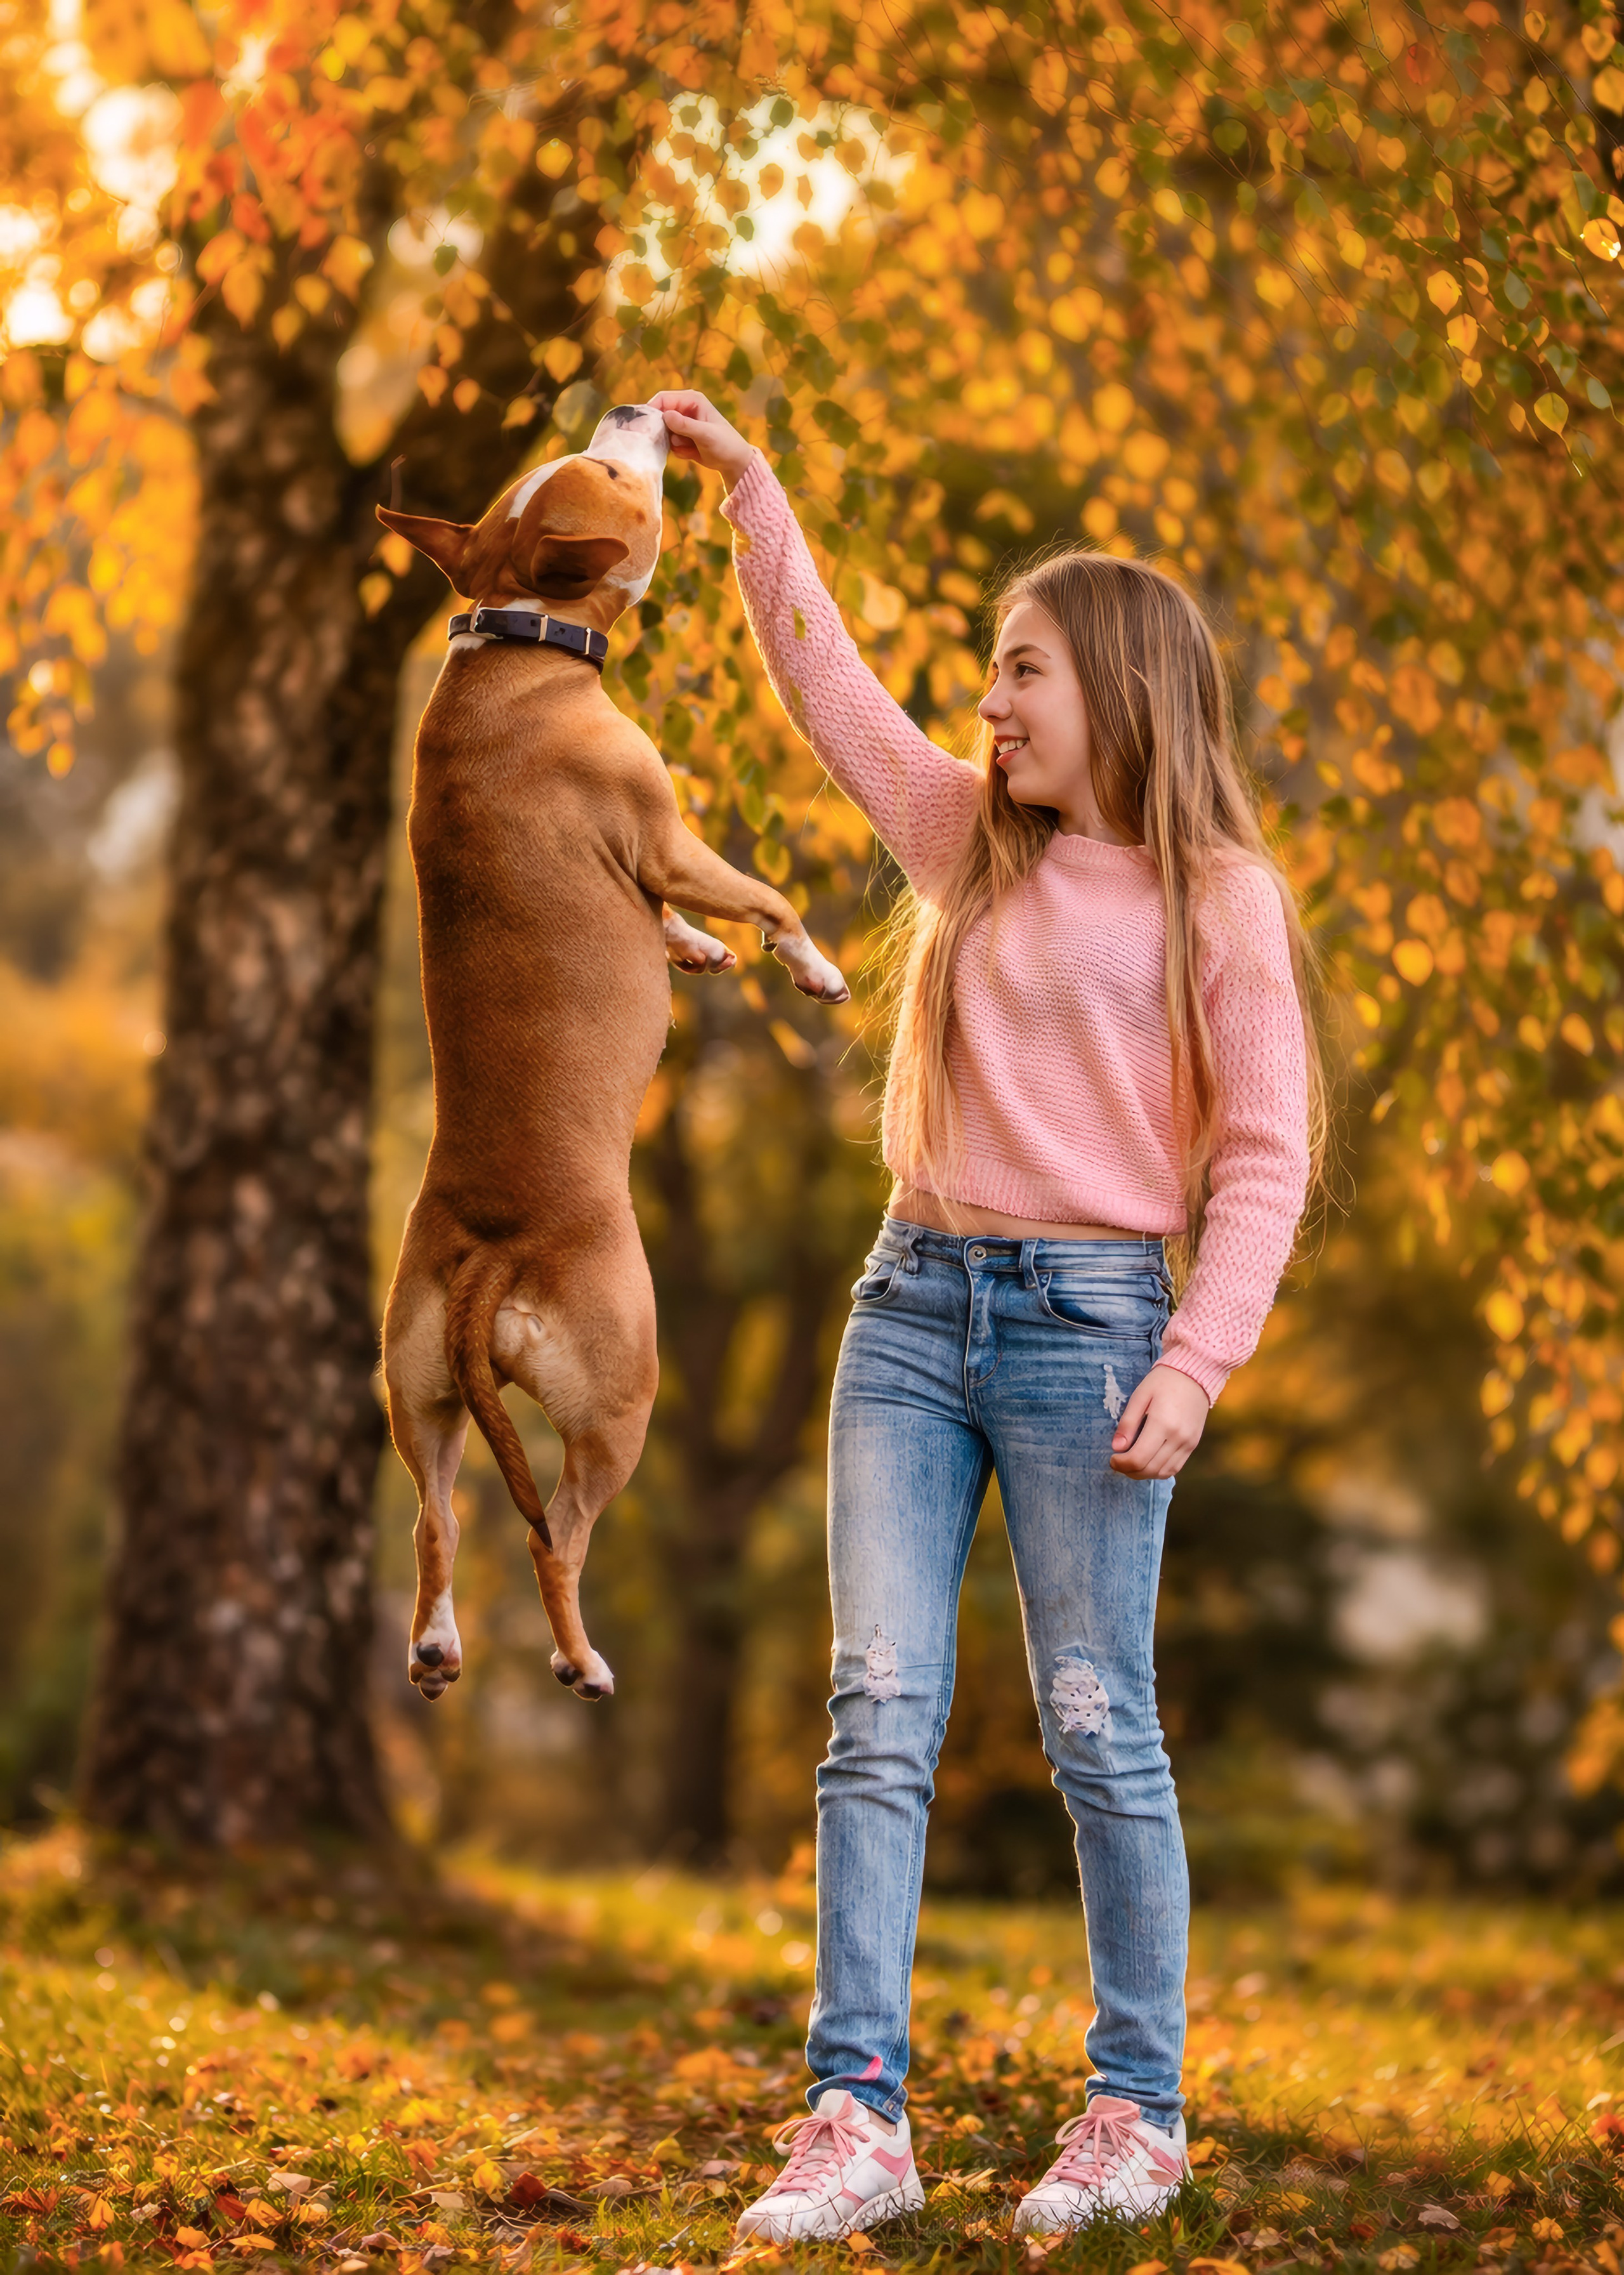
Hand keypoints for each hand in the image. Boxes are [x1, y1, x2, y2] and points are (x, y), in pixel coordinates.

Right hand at [651, 389, 756, 488]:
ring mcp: (683, 424)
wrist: (734, 463)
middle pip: (660, 415)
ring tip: (689, 447)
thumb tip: (665, 416)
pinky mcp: (682, 438)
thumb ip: (686, 425)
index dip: (652, 410)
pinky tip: (691, 453)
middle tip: (672, 442)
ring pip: (663, 431)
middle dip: (662, 430)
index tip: (646, 427)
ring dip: (672, 442)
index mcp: (692, 399)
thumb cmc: (725, 444)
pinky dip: (677, 450)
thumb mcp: (706, 434)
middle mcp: (685, 409)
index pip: (663, 399)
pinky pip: (670, 443)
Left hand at [1109, 1363, 1207, 1479]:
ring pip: (1163, 1472)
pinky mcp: (1193, 1444)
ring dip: (1144, 1474)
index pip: (1138, 1458)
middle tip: (1118, 1463)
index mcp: (1162, 1423)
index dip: (1121, 1463)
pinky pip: (1175, 1468)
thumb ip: (1127, 1423)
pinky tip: (1148, 1463)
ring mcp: (1188, 1443)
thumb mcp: (1140, 1396)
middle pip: (1150, 1469)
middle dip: (1129, 1471)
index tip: (1112, 1458)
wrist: (1194, 1375)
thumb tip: (1117, 1448)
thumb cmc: (1163, 1382)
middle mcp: (1178, 1437)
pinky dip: (1159, 1471)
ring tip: (1131, 1464)